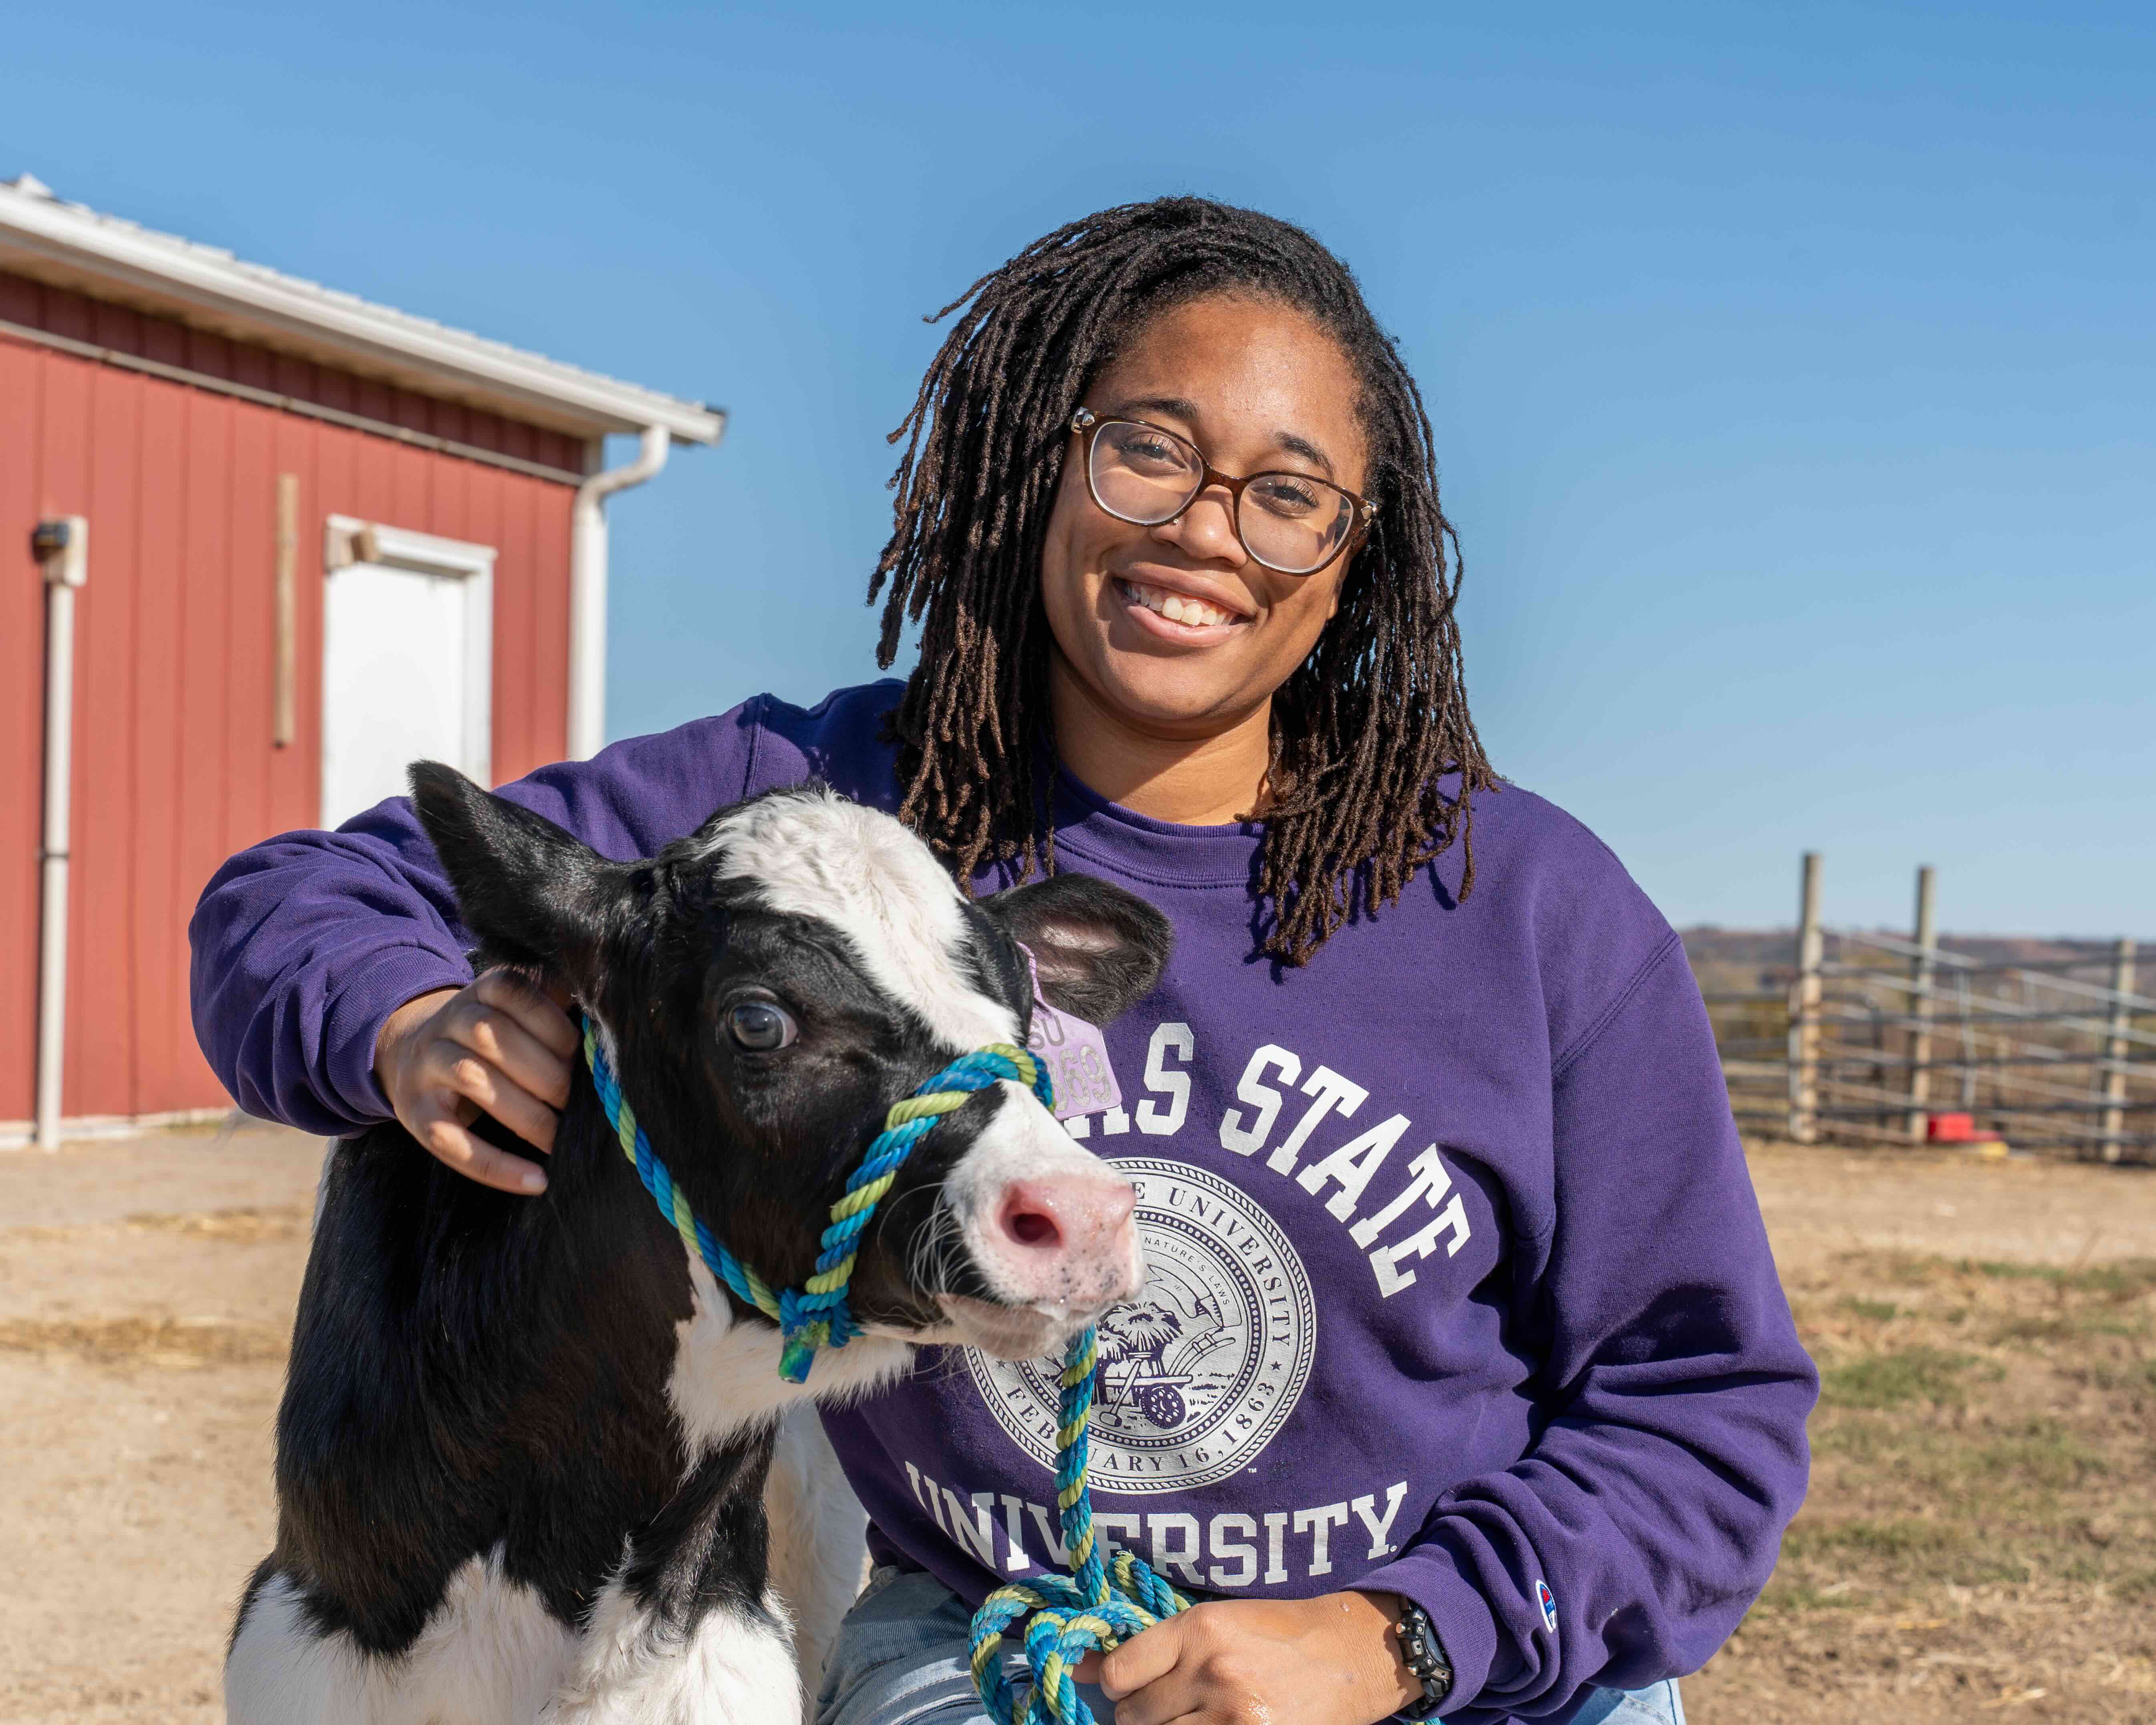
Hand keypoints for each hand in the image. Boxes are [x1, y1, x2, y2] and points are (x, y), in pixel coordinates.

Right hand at [373, 969, 576, 1194]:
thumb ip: (558, 1011)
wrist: (412, 1052)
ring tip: (560, 1139)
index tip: (585, 1057)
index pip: (515, 993)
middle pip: (493, 1035)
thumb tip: (609, 1035)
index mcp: (481, 991)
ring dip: (526, 1113)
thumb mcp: (518, 1012)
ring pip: (472, 1078)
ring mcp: (426, 1065)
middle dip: (547, 1074)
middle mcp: (447, 1020)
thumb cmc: (493, 1039)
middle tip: (579, 1104)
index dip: (555, 1026)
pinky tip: (535, 1181)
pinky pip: (450, 1140)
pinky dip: (495, 1165)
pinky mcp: (414, 1113)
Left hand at [1080, 1591, 1418, 1724]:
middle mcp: (1210, 1671)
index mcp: (1198, 1629)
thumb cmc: (1277, 1633)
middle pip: (1132, 1717)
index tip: (1128, 1688)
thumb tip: (1080, 1668)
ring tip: (1191, 1718)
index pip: (1117, 1673)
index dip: (1115, 1686)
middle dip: (1141, 1717)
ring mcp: (1232, 1714)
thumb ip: (1154, 1647)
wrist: (1350, 1654)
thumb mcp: (1216, 1623)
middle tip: (1170, 1708)